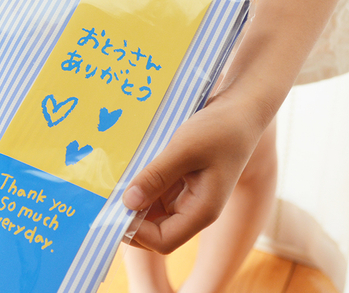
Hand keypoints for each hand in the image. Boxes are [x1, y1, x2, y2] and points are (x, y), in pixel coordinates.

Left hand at [122, 94, 264, 253]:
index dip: (136, 232)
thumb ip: (156, 177)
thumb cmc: (219, 129)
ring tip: (113, 184)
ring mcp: (189, 196)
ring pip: (154, 211)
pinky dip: (142, 187)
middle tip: (107, 199)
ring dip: (135, 201)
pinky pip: (157, 193)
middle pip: (156, 230)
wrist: (241, 108)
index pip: (163, 241)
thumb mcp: (184, 149)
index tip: (114, 210)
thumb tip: (128, 202)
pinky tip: (129, 172)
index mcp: (202, 211)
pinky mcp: (184, 181)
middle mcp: (196, 209)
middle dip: (132, 219)